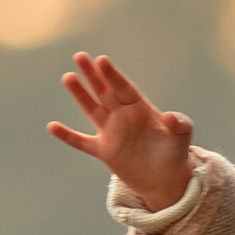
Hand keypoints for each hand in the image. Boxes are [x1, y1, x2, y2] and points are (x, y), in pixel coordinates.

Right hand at [46, 52, 194, 211]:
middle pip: (104, 91)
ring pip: (92, 109)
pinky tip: (52, 126)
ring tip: (68, 77)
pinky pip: (81, 142)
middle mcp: (122, 115)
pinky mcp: (103, 151)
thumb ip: (180, 124)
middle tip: (80, 56)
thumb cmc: (174, 152)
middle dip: (93, 75)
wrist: (165, 178)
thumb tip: (171, 117)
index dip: (113, 75)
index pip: (124, 87)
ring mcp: (111, 132)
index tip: (102, 60)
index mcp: (140, 107)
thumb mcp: (182, 136)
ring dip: (80, 94)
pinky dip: (67, 136)